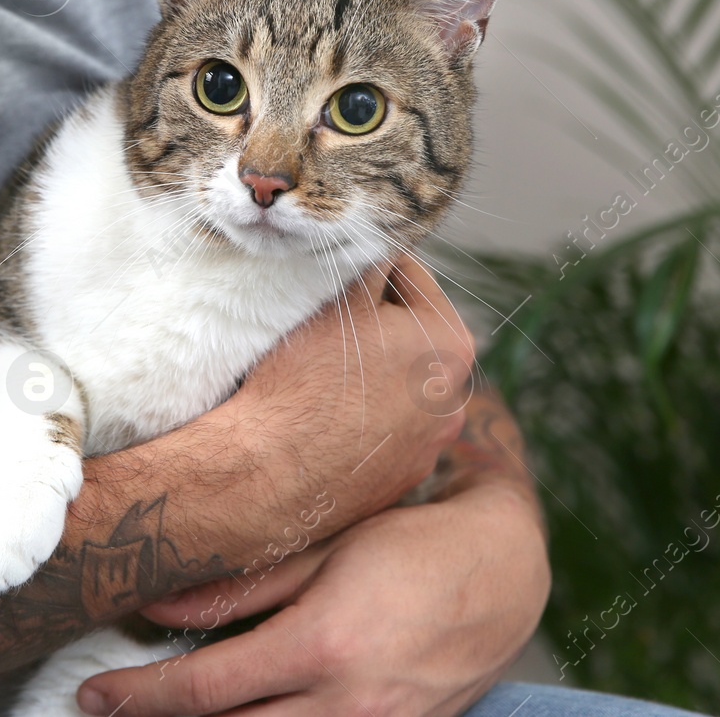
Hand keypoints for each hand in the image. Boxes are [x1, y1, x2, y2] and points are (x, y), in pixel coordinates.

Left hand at [76, 482, 549, 715]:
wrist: (506, 571)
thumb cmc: (412, 543)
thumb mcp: (325, 547)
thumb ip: (242, 585)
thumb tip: (158, 607)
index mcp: (323, 644)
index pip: (207, 689)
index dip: (142, 697)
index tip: (96, 695)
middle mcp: (349, 703)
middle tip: (113, 712)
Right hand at [200, 253, 473, 553]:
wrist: (268, 472)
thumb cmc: (303, 376)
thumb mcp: (339, 298)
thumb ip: (370, 261)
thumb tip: (383, 239)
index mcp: (449, 344)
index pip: (412, 277)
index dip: (368, 264)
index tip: (335, 268)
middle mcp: (451, 400)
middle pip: (409, 335)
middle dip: (373, 321)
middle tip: (324, 315)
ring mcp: (428, 447)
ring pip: (396, 385)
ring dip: (369, 371)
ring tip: (321, 368)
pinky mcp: (398, 480)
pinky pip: (381, 430)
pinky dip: (359, 417)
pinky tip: (321, 413)